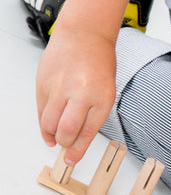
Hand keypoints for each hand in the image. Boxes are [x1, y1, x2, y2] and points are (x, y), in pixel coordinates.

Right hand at [36, 26, 116, 164]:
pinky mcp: (44, 83)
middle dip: (65, 144)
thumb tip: (75, 140)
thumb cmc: (98, 61)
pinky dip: (44, 121)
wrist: (84, 34)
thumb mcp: (106, 90)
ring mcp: (60, 87)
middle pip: (66, 131)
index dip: (78, 151)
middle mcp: (81, 93)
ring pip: (49, 124)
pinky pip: (41, 110)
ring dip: (51, 134)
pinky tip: (48, 124)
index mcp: (102, 97)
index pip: (88, 133)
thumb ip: (92, 114)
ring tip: (56, 135)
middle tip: (65, 145)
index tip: (72, 160)